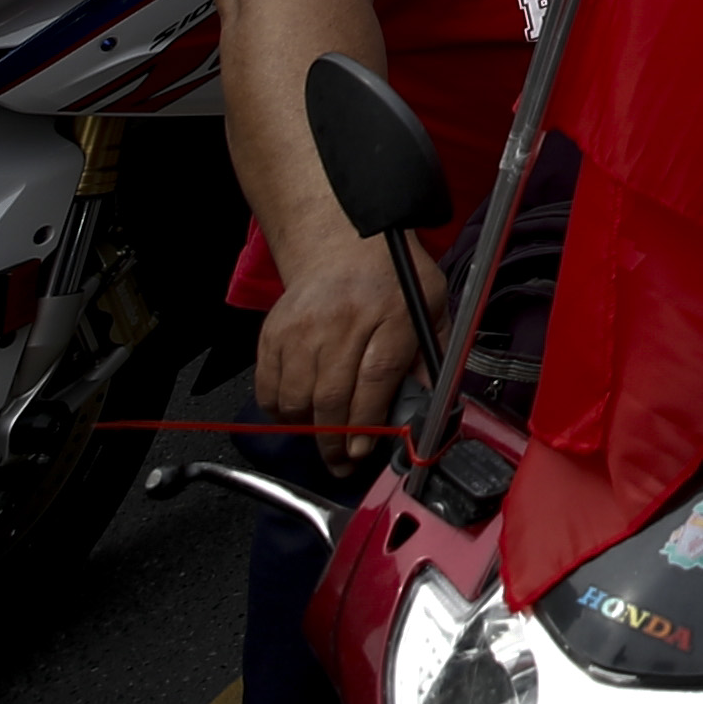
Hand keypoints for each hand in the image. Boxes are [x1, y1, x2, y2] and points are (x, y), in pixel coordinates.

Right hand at [251, 251, 425, 472]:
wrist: (343, 240)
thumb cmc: (393, 276)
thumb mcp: (432, 303)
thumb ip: (431, 353)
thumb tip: (426, 404)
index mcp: (391, 315)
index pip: (375, 378)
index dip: (367, 422)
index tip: (363, 451)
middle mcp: (343, 322)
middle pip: (332, 396)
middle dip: (336, 440)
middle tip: (342, 463)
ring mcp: (303, 328)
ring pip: (297, 398)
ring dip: (308, 429)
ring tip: (323, 440)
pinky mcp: (274, 333)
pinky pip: (269, 387)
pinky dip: (281, 410)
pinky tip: (299, 413)